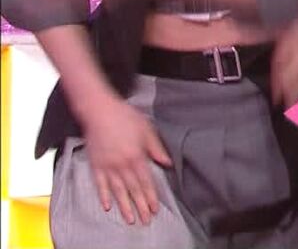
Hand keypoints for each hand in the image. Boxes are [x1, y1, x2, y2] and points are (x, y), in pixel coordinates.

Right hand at [81, 95, 172, 224]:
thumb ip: (156, 148)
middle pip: (133, 189)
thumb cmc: (124, 117)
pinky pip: (99, 184)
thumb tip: (167, 163)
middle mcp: (122, 164)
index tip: (155, 208)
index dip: (151, 196)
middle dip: (140, 206)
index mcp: (136, 156)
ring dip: (124, 206)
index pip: (146, 181)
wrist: (99, 111)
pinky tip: (107, 207)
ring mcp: (107, 166)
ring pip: (117, 191)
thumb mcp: (147, 130)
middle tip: (145, 220)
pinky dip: (103, 196)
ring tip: (130, 220)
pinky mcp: (95, 165)